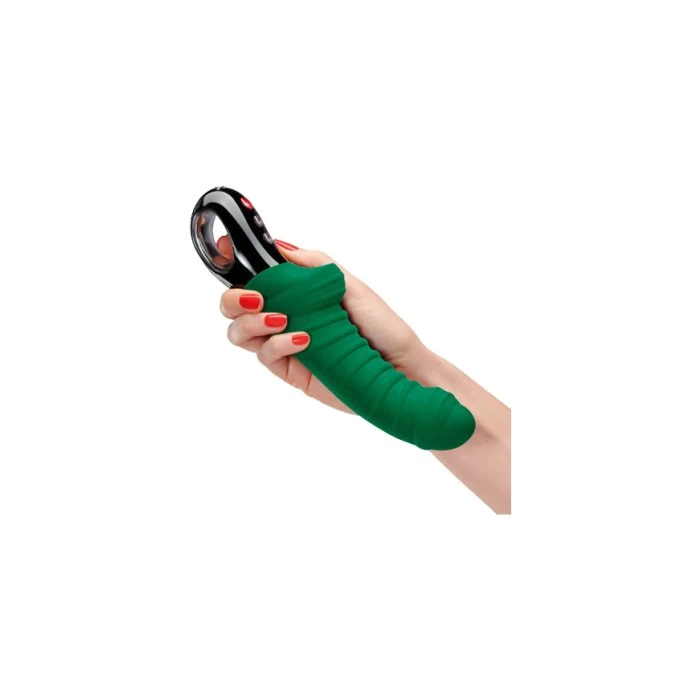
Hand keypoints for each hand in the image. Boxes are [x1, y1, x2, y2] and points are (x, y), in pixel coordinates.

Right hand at [219, 240, 428, 411]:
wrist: (401, 367)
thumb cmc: (382, 326)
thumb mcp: (350, 285)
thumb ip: (314, 265)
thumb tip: (280, 247)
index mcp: (296, 294)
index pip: (255, 279)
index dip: (234, 267)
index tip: (226, 251)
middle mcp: (285, 317)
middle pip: (235, 307)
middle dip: (233, 298)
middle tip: (255, 297)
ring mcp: (284, 346)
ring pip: (240, 333)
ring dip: (250, 322)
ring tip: (280, 318)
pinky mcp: (290, 372)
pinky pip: (265, 356)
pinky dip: (276, 343)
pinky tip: (302, 339)